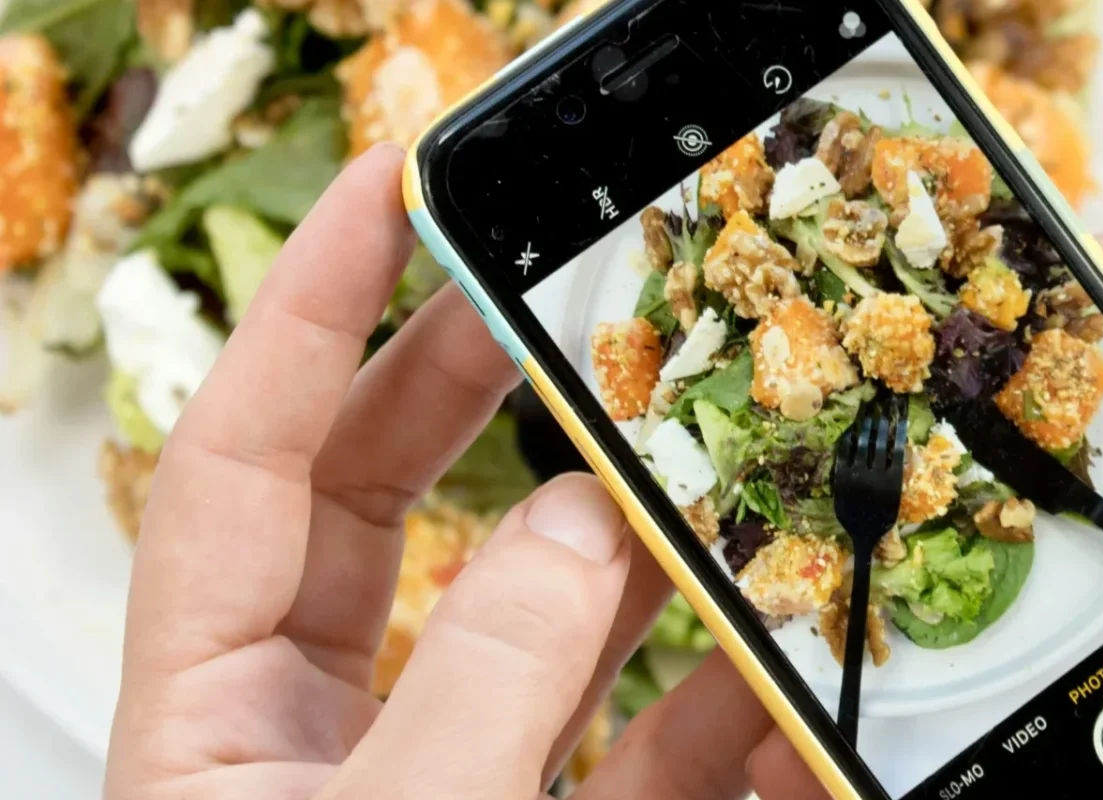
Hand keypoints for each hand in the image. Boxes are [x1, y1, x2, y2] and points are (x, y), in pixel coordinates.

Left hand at [105, 146, 828, 799]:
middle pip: (382, 499)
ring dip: (620, 538)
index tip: (392, 191)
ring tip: (690, 454)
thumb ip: (486, 677)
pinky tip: (770, 657)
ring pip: (532, 613)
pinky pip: (636, 743)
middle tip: (545, 285)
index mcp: (214, 712)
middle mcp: (318, 731)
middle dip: (466, 379)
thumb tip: (580, 524)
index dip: (309, 309)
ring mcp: (441, 777)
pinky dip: (710, 702)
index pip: (242, 460)